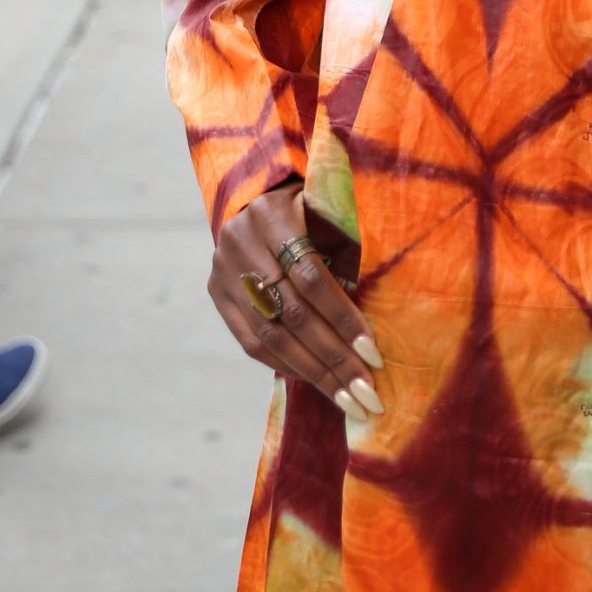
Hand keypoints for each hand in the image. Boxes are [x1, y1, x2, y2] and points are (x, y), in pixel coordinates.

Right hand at [209, 185, 385, 420]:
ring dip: (313, 373)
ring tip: (347, 399)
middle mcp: (241, 242)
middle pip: (291, 313)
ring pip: (270, 335)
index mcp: (272, 214)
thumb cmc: (309, 205)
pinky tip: (315, 381)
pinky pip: (251, 341)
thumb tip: (372, 320)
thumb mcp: (326, 210)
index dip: (342, 317)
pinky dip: (286, 364)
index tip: (374, 353)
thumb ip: (344, 249)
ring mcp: (224, 270)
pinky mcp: (217, 292)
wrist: (253, 192)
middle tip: (367, 393)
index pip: (310, 277)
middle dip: (333, 358)